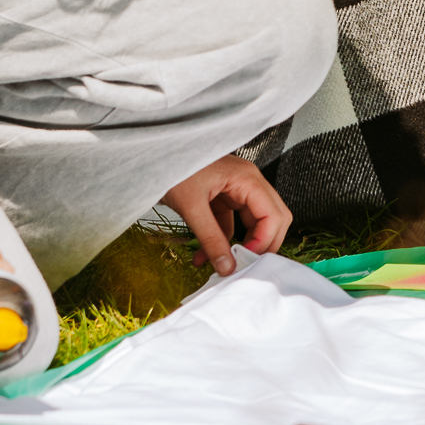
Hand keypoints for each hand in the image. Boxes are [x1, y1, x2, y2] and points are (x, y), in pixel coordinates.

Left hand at [163, 153, 291, 274]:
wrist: (150, 157)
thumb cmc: (172, 168)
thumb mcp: (191, 206)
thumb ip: (210, 238)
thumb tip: (226, 266)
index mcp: (247, 179)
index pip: (273, 215)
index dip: (264, 241)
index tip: (246, 260)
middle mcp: (247, 183)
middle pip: (270, 219)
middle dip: (259, 245)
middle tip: (243, 265)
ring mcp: (235, 190)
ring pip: (250, 224)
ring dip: (236, 246)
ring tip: (217, 264)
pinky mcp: (221, 198)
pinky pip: (229, 224)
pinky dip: (219, 241)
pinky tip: (201, 255)